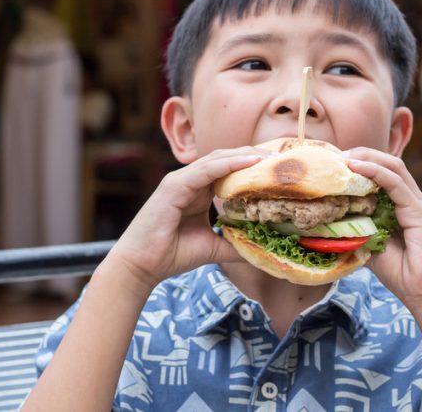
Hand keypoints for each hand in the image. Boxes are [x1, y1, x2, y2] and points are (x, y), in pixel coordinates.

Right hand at [108, 147, 272, 293]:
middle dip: (253, 156)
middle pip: (226, 160)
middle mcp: (190, 181)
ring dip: (245, 156)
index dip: (252, 166)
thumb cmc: (171, 255)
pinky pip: (206, 170)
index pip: (228, 171)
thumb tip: (260, 248)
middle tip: (280, 158)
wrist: (142, 265)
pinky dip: (228, 164)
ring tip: (270, 157)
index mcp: (198, 191)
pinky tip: (249, 162)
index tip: (277, 169)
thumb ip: (233, 243)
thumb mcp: (212, 247)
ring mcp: (180, 180)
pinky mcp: (173, 186)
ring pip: (217, 160)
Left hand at [344, 148, 421, 323]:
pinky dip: (375, 171)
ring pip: (393, 167)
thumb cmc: (404, 276)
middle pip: (388, 164)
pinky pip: (396, 183)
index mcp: (402, 208)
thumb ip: (359, 233)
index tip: (335, 165)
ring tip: (343, 156)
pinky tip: (357, 167)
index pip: (383, 175)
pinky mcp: (419, 212)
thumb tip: (333, 223)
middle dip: (361, 154)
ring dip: (366, 158)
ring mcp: (417, 204)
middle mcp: (411, 201)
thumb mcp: (372, 250)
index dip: (361, 165)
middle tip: (335, 156)